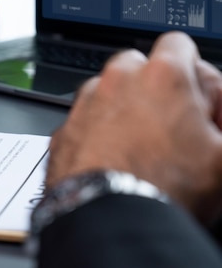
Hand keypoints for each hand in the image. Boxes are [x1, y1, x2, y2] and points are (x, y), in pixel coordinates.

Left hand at [47, 31, 221, 224]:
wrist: (109, 222)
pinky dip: (97, 134)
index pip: (179, 45)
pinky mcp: (62, 133)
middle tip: (174, 128)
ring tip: (143, 150)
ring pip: (107, 94)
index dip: (197, 75)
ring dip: (125, 111)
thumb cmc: (164, 188)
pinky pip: (83, 123)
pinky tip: (114, 162)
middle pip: (139, 68)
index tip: (202, 103)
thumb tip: (216, 127)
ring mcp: (82, 107)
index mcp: (161, 75)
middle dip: (156, 91)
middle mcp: (115, 82)